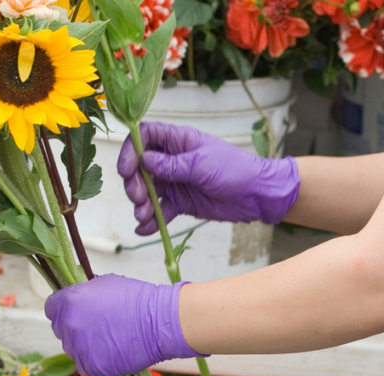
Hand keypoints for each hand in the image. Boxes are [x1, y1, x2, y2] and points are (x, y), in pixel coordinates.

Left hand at [44, 274, 206, 375]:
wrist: (158, 322)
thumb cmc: (136, 298)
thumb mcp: (105, 283)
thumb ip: (85, 291)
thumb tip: (78, 296)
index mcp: (71, 301)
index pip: (51, 308)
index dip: (62, 308)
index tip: (73, 310)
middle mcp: (70, 325)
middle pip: (61, 329)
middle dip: (73, 326)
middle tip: (94, 326)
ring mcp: (80, 348)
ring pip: (72, 348)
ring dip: (83, 345)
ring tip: (106, 340)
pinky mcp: (92, 367)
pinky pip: (84, 365)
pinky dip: (93, 361)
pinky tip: (109, 352)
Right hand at [118, 121, 300, 234]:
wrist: (257, 195)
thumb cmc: (235, 169)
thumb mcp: (202, 164)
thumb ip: (172, 164)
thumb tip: (145, 159)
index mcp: (178, 141)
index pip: (145, 137)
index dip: (131, 150)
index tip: (127, 169)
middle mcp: (172, 160)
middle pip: (140, 167)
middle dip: (134, 183)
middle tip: (139, 198)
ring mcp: (175, 182)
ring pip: (147, 191)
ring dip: (141, 204)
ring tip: (144, 216)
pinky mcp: (180, 203)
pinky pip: (160, 211)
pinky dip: (151, 221)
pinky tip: (144, 230)